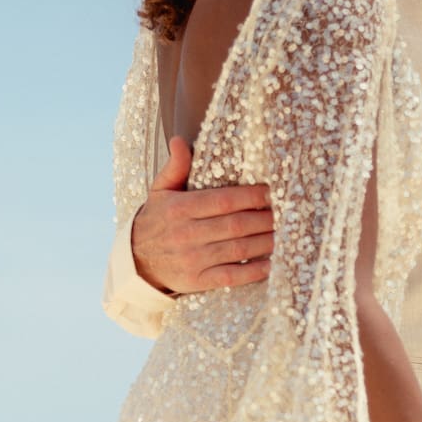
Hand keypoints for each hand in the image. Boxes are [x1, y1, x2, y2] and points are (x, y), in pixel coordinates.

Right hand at [133, 137, 274, 294]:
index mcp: (179, 209)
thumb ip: (175, 167)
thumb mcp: (160, 191)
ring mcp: (192, 260)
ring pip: (238, 250)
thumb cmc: (156, 220)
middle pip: (236, 225)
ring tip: (282, 234)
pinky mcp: (197, 281)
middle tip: (284, 214)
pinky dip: (253, 271)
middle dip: (264, 219)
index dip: (251, 196)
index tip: (270, 192)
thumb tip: (180, 140)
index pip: (223, 200)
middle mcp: (186, 234)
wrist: (137, 260)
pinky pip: (231, 276)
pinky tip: (270, 264)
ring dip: (265, 242)